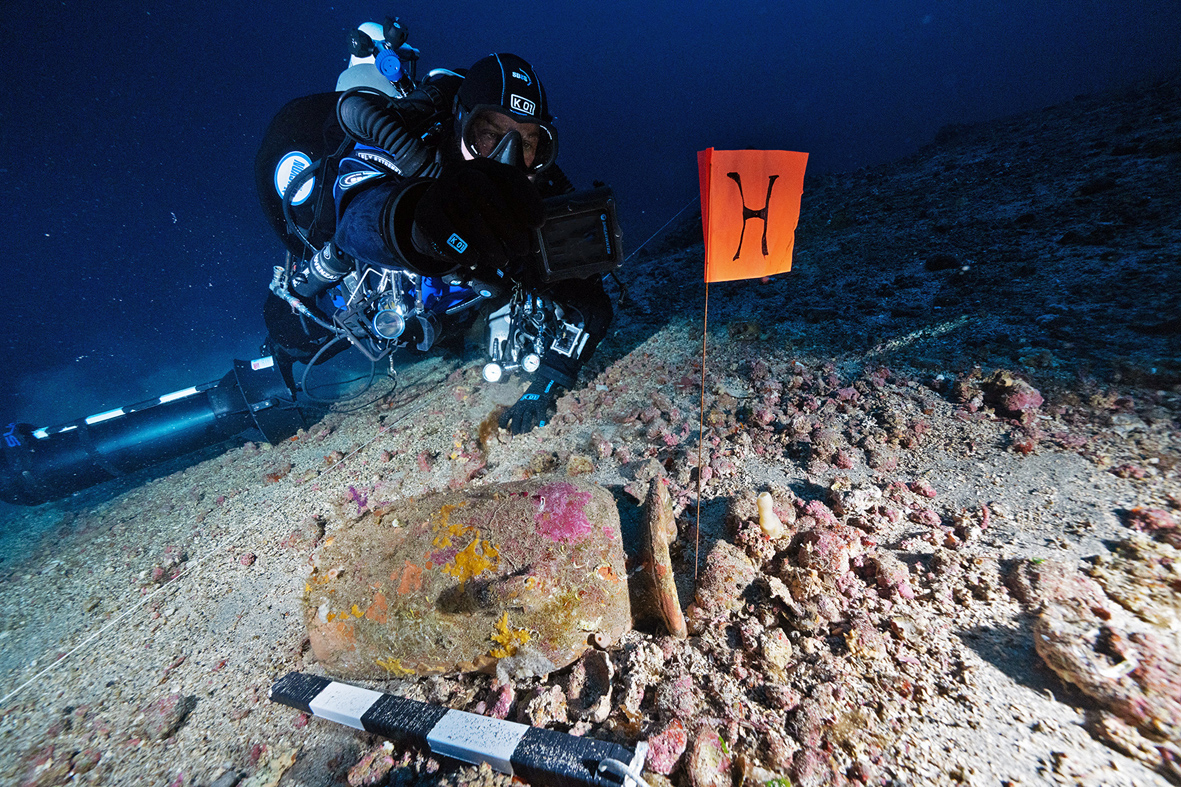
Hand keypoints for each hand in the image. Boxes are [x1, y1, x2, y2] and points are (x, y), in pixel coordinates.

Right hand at [410, 158, 543, 271]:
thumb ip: (516, 217)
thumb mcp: (497, 208)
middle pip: (488, 194)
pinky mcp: (425, 211)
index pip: (509, 176)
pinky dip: (460, 248)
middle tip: (521, 250)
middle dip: (509, 226)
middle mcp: (462, 172)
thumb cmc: (476, 214)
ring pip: (468, 214)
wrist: (437, 220)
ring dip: (489, 243)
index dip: (527, 199)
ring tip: (501, 260)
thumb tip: (533, 241)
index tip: (539, 224)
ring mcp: (441, 190)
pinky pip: (444, 230)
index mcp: (486, 168)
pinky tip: (472, 260)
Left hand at [498, 379, 561, 435]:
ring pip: (526, 418)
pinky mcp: (541, 405)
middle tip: (516, 434)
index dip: (503, 423)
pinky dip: (540, 422)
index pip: (507, 415)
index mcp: (517, 405)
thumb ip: (521, 410)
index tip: (502, 429)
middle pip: (516, 417)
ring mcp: (532, 405)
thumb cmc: (533, 394)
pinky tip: (540, 425)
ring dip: (525, 427)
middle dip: (515, 427)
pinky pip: (540, 415)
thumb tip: (520, 424)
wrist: (542, 382)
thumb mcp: (523, 401)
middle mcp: (523, 405)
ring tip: (525, 432)